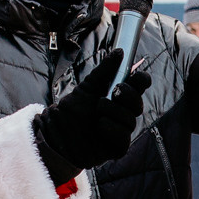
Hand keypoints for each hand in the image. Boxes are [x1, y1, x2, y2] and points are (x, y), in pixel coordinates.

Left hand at [33, 49, 151, 181]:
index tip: (138, 77)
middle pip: (138, 103)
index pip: (138, 87)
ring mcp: (120, 130)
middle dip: (128, 95)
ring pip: (130, 120)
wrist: (56, 133)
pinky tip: (99, 127)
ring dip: (112, 112)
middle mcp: (121, 113)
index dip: (142, 80)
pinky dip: (111, 128)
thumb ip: (104, 70)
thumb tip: (119, 51)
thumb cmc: (71, 111)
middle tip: (114, 92)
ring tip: (96, 113)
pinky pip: (124, 136)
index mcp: (117, 97)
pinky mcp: (117, 147)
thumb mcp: (87, 87)